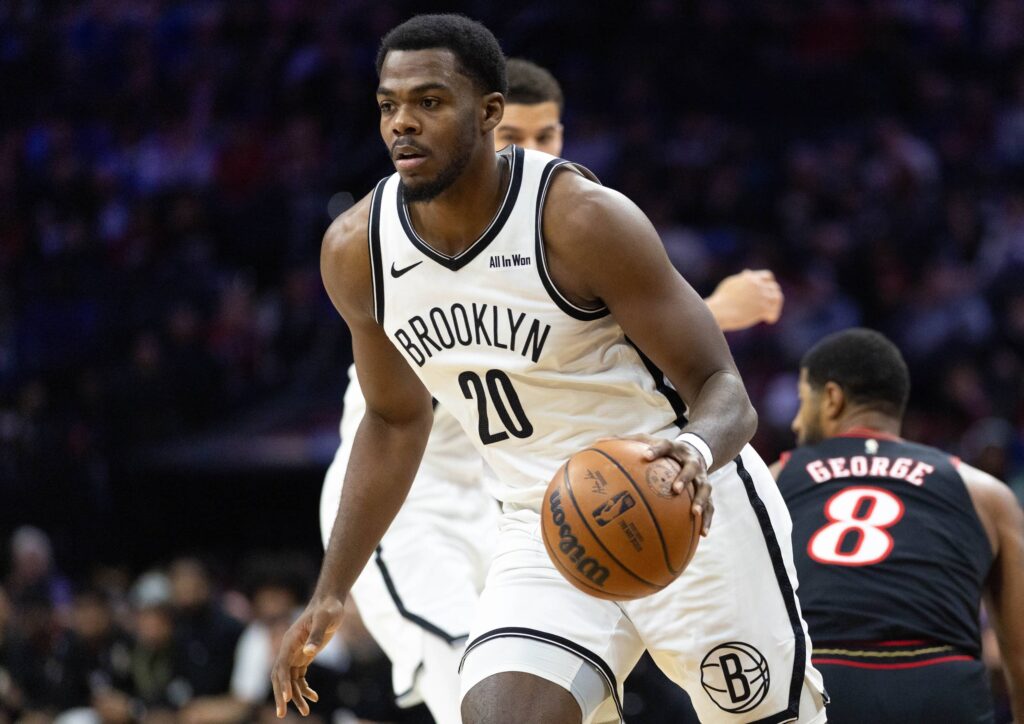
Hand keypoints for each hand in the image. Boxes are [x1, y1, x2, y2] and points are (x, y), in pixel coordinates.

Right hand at [271, 596, 344, 717]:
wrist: (331, 602)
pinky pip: (299, 677)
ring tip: (306, 711)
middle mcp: (289, 649)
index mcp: (290, 641)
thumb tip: (309, 652)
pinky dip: (304, 688)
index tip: (286, 698)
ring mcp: (295, 653)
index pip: (282, 666)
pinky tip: (314, 697)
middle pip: (280, 676)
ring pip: (290, 680)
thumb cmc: (328, 608)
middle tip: (282, 714)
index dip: (282, 683)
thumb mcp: (325, 620)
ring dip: (295, 696)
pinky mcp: (304, 656)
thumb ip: (317, 635)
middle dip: (281, 696)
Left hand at [614, 433, 713, 535]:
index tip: (646, 456)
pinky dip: (707, 519)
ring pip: (704, 489)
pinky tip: (703, 534)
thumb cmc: (664, 450)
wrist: (696, 450)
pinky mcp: (706, 491)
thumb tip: (595, 442)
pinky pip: (710, 507)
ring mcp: (701, 477)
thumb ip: (625, 441)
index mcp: (675, 449)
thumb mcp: (648, 441)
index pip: (666, 446)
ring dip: (700, 501)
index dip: (656, 451)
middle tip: (675, 489)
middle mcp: (691, 462)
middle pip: (690, 469)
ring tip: (694, 514)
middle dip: (684, 478)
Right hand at [706, 269, 783, 330]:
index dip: (769, 283)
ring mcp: (761, 297)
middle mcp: (758, 285)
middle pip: (774, 287)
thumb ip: (741, 278)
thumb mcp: (731, 283)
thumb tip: (747, 273)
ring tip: (771, 312)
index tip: (767, 289)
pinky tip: (769, 320)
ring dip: (776, 305)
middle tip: (770, 303)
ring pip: (778, 298)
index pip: (768, 276)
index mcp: (750, 278)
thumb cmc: (721, 299)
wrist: (720, 310)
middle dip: (773, 295)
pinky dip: (773, 316)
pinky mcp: (762, 309)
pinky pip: (774, 311)